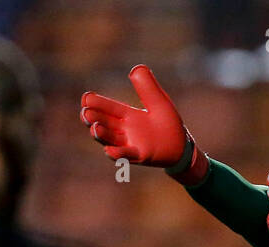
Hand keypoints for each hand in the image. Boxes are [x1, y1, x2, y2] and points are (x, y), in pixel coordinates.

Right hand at [81, 65, 208, 183]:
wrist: (181, 146)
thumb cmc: (168, 123)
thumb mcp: (158, 100)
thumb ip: (147, 86)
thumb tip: (135, 69)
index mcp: (127, 116)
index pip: (108, 108)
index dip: (96, 104)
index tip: (86, 98)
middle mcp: (124, 131)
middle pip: (105, 124)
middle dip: (94, 119)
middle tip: (86, 113)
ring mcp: (131, 144)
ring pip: (111, 140)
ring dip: (102, 135)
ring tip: (94, 128)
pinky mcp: (141, 156)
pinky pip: (127, 155)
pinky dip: (118, 154)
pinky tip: (109, 150)